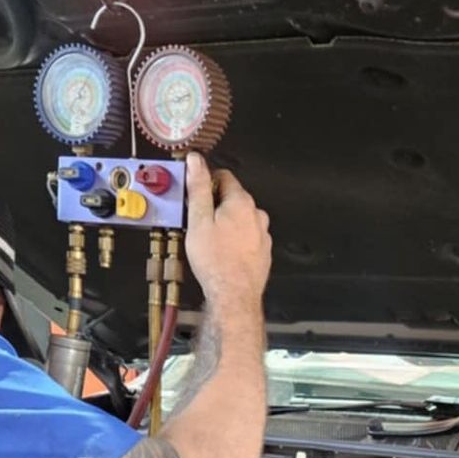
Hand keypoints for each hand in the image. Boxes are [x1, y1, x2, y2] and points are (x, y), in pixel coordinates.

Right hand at [184, 153, 270, 312]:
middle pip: (233, 198)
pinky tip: (224, 253)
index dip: (206, 182)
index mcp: (241, 202)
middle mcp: (257, 215)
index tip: (195, 194)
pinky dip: (236, 240)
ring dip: (227, 224)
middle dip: (216, 205)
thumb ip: (198, 187)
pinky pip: (247, 237)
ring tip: (211, 242)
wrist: (234, 296)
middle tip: (199, 222)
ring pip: (241, 219)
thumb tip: (195, 161)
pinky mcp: (263, 251)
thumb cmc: (216, 262)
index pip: (224, 176)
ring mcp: (263, 234)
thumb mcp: (199, 220)